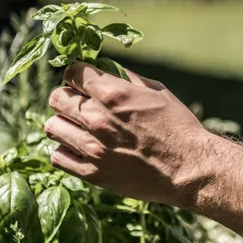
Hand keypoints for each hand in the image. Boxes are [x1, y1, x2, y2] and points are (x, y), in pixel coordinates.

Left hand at [45, 62, 217, 205]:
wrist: (189, 168)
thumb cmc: (178, 126)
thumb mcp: (156, 91)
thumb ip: (125, 78)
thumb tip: (104, 68)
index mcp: (112, 94)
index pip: (72, 72)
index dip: (77, 74)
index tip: (83, 81)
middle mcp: (96, 119)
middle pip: (56, 98)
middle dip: (67, 97)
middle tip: (80, 105)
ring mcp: (92, 148)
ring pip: (52, 127)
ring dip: (64, 124)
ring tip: (78, 128)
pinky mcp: (93, 174)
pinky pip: (57, 157)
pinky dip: (65, 150)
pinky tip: (79, 149)